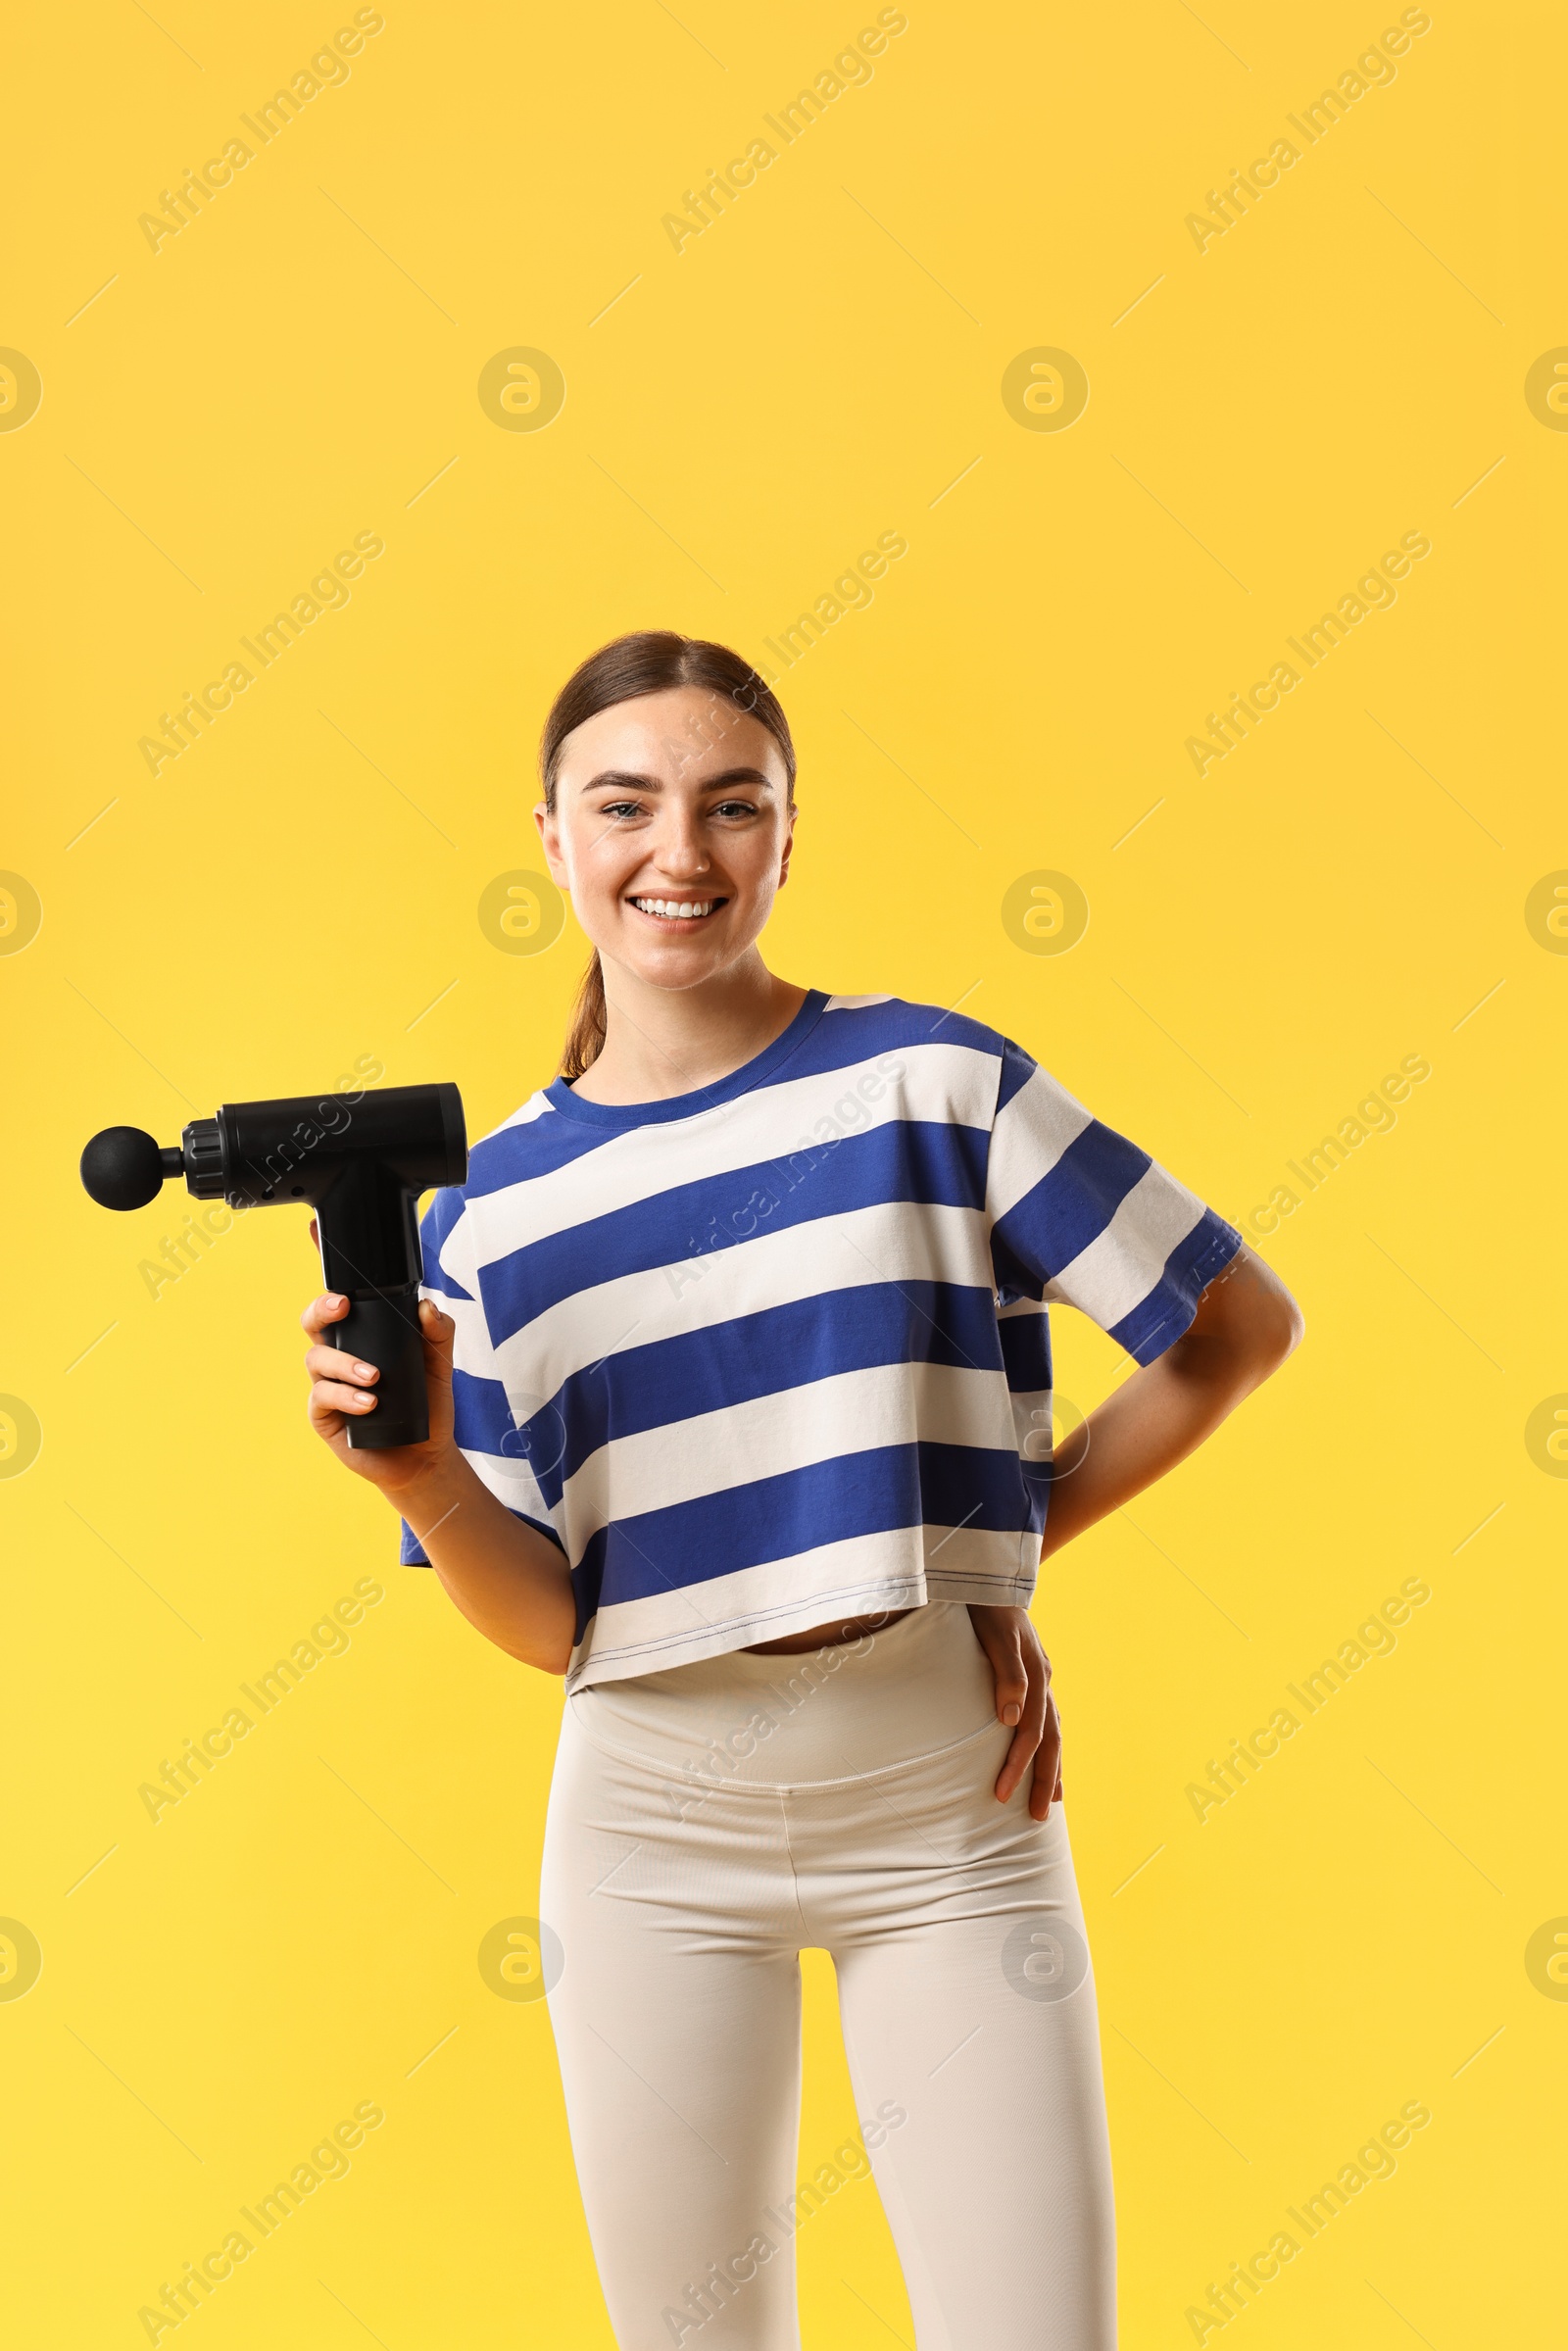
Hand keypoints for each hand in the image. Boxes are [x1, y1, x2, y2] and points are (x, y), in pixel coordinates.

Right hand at [301, 1218, 456, 1500]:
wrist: (426, 1455)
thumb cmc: (427, 1402)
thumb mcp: (442, 1361)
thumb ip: (439, 1330)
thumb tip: (427, 1307)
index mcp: (364, 1331)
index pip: (340, 1294)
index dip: (324, 1262)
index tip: (314, 1232)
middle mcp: (340, 1351)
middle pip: (313, 1318)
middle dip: (322, 1307)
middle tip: (342, 1306)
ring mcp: (327, 1382)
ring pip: (316, 1358)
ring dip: (345, 1364)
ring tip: (374, 1377)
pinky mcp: (324, 1414)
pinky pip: (322, 1397)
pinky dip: (346, 1396)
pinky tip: (369, 1402)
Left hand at [966, 1603, 1063, 1821]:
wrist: (990, 1574)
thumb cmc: (987, 1606)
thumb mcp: (994, 1636)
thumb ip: (1006, 1674)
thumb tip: (1011, 1719)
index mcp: (1037, 1674)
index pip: (1031, 1733)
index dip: (1018, 1766)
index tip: (1001, 1796)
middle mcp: (1044, 1679)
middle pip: (1050, 1738)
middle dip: (1044, 1779)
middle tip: (1037, 1817)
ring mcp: (1042, 1676)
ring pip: (1053, 1730)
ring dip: (1052, 1766)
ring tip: (1052, 1799)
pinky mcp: (1033, 1672)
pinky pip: (1047, 1716)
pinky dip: (1048, 1742)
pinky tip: (1044, 1755)